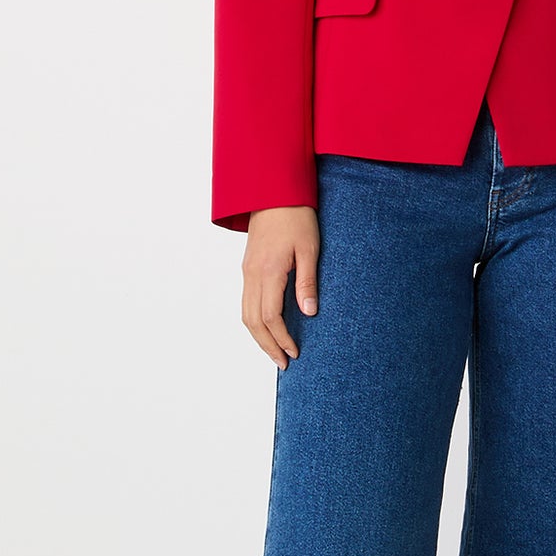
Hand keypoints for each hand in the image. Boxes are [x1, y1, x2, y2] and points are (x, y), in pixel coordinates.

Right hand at [241, 207, 319, 368]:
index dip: (282, 339)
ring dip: (259, 336)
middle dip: (268, 345)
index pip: (270, 317)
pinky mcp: (247, 268)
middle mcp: (252, 275)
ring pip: (246, 314)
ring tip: (275, 352)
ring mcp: (246, 272)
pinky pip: (246, 302)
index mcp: (268, 271)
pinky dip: (255, 321)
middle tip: (283, 363)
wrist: (273, 192)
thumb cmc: (296, 217)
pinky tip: (268, 328)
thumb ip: (307, 282)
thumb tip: (309, 313)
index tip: (295, 353)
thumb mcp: (309, 249)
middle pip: (253, 321)